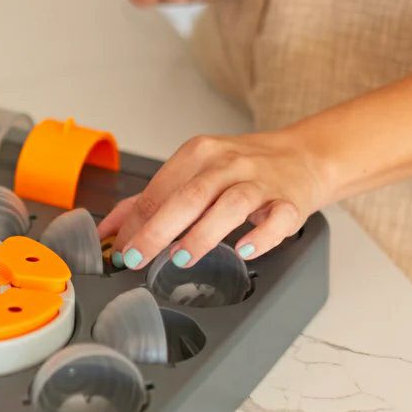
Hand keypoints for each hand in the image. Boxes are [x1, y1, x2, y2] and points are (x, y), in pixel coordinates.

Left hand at [98, 132, 331, 269]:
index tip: (121, 249)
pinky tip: (244, 251)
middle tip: (138, 256)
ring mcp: (261, 181)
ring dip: (203, 233)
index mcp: (199, 154)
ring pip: (231, 204)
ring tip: (181, 257)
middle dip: (158, 229)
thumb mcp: (191, 173)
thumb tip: (109, 230)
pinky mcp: (290, 201)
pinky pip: (278, 219)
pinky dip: (261, 236)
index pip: (160, 189)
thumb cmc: (240, 169)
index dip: (136, 222)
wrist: (303, 156)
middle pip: (190, 195)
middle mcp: (228, 163)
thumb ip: (149, 200)